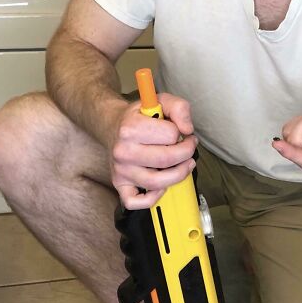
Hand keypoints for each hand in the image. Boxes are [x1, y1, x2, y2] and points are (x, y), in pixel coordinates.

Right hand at [110, 92, 197, 208]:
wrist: (112, 124)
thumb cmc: (139, 116)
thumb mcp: (160, 101)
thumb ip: (179, 107)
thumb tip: (187, 129)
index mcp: (130, 128)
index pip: (171, 135)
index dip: (182, 133)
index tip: (182, 132)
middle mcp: (123, 151)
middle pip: (167, 159)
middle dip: (186, 153)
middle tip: (188, 147)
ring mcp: (121, 170)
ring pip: (157, 183)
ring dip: (179, 174)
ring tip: (184, 164)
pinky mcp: (120, 184)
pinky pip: (135, 202)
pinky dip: (152, 198)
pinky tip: (161, 186)